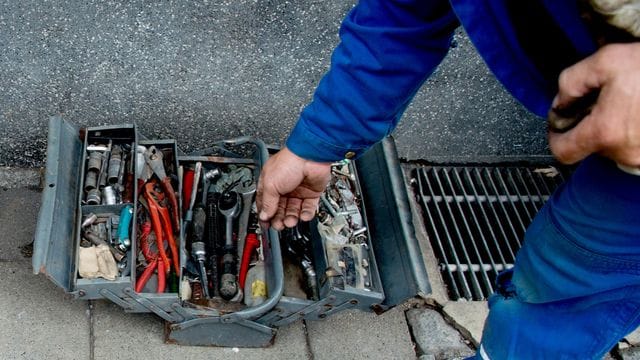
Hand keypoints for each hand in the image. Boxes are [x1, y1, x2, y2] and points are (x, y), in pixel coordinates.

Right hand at [256, 147, 331, 229]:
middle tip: (278, 225)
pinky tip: (303, 216)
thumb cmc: (289, 162)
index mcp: (270, 183)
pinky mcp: (311, 193)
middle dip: (278, 218)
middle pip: (280, 209)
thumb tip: (264, 215)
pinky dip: (306, 214)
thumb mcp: (271, 184)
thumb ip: (268, 202)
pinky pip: (308, 207)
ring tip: (290, 222)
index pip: (265, 203)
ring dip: (291, 218)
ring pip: (293, 210)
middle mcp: (284, 187)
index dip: (265, 214)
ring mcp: (298, 190)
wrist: (311, 156)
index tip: (265, 225)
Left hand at [548, 43, 639, 167]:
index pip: (563, 152)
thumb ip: (572, 82)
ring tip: (628, 103)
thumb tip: (560, 102)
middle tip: (602, 100)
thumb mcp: (607, 61)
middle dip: (589, 124)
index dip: (555, 137)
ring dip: (613, 128)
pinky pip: (633, 147)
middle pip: (589, 146)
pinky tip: (639, 112)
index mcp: (604, 132)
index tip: (560, 123)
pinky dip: (631, 132)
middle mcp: (623, 152)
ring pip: (613, 146)